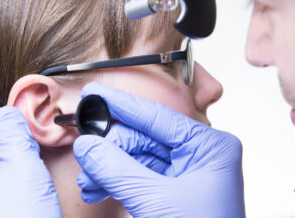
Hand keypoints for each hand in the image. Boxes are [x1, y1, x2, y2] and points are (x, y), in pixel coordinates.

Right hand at [73, 83, 244, 217]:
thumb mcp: (155, 202)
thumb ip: (117, 169)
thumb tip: (86, 145)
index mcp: (209, 147)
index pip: (156, 116)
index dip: (121, 104)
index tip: (95, 92)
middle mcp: (198, 153)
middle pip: (142, 137)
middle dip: (110, 147)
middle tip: (85, 152)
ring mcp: (185, 170)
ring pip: (135, 156)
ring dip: (108, 166)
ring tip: (88, 179)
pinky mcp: (172, 187)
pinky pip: (137, 173)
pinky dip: (115, 178)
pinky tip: (97, 186)